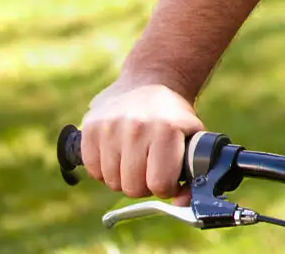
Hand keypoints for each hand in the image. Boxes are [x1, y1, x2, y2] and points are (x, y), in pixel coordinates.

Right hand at [79, 79, 203, 199]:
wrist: (152, 79)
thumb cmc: (174, 116)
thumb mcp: (193, 137)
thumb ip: (194, 173)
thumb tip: (180, 205)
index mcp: (166, 130)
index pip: (159, 184)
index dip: (166, 189)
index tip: (168, 180)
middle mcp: (136, 127)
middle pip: (132, 187)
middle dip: (144, 186)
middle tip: (150, 171)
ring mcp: (110, 126)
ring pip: (111, 181)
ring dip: (123, 178)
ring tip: (135, 161)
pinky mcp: (90, 127)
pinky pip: (92, 169)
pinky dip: (104, 169)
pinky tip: (117, 154)